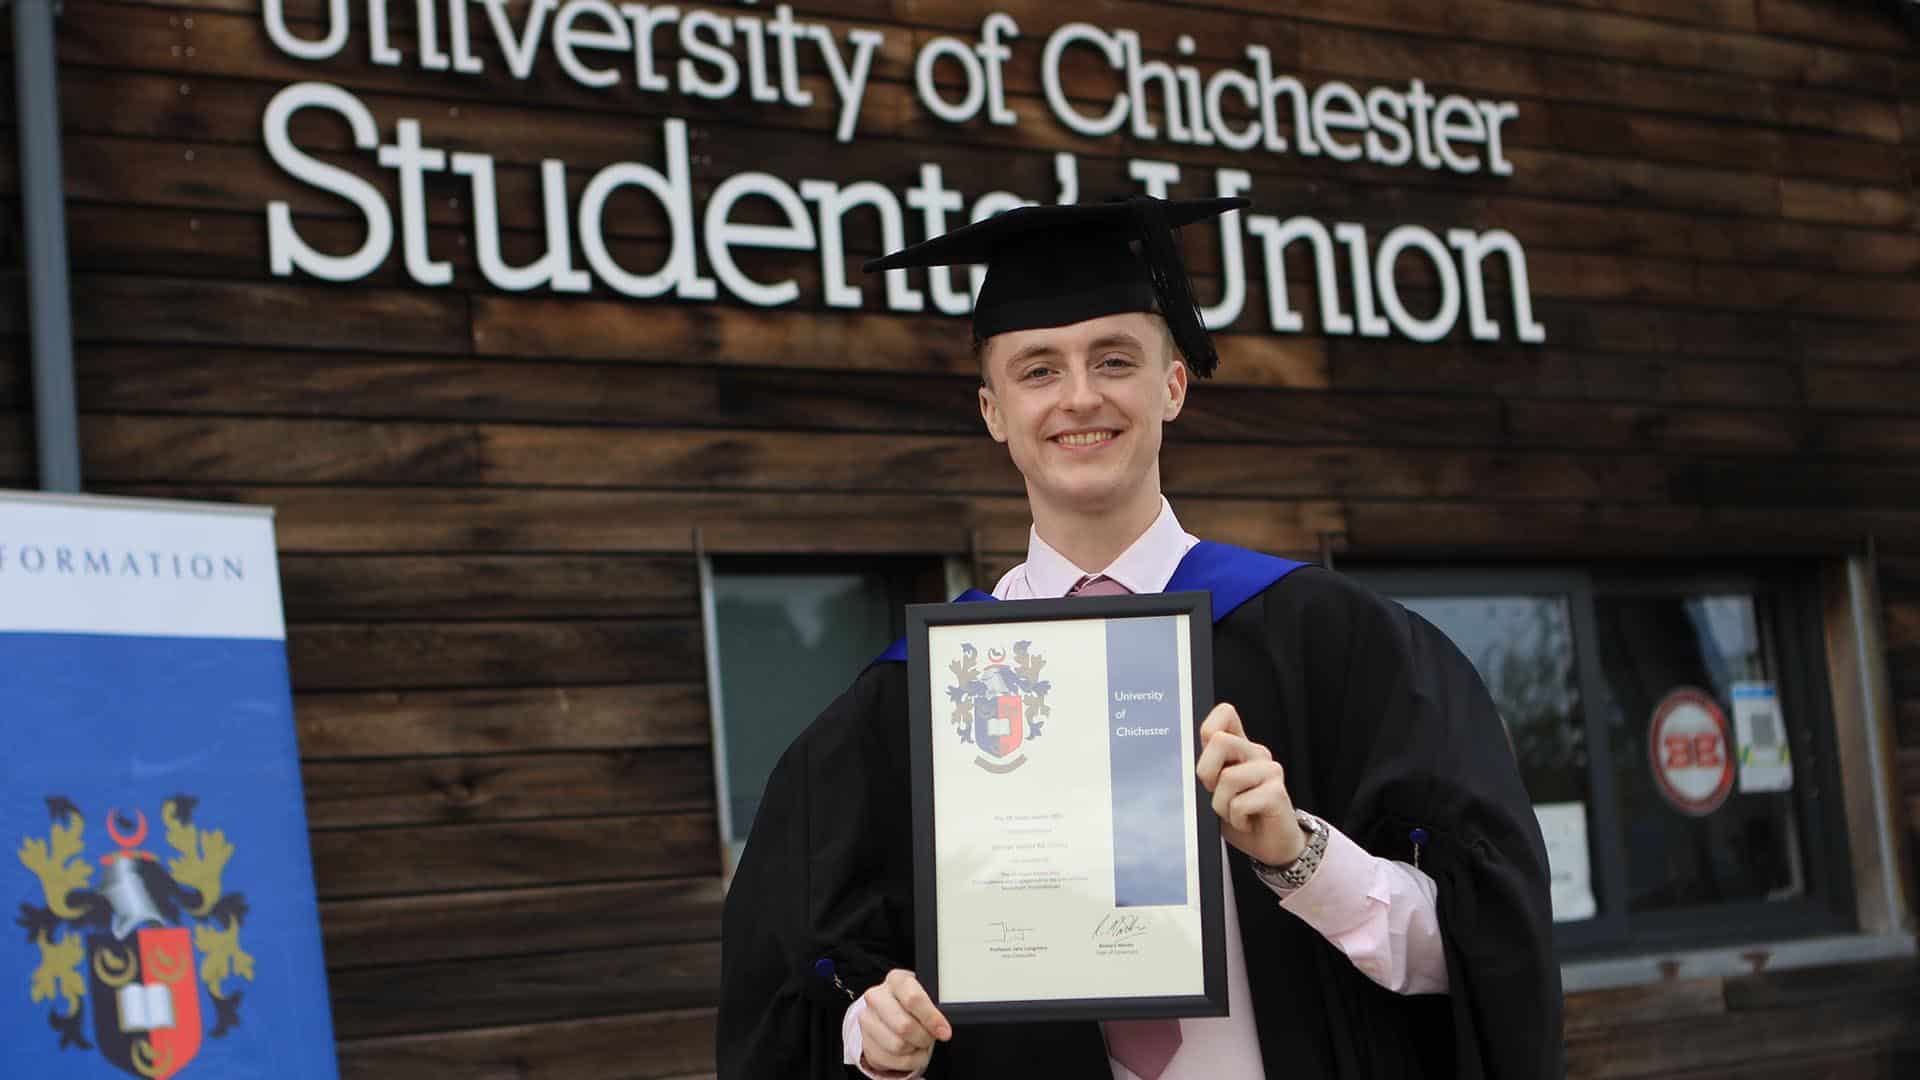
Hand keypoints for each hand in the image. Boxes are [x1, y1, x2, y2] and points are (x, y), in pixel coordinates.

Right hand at [857, 968, 951, 1075]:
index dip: (931, 1019)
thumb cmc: (912, 1005)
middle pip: (904, 1026)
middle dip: (923, 1037)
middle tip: (930, 1037)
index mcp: (895, 980)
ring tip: (919, 1043)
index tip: (944, 1032)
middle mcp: (876, 997)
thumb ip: (934, 1008)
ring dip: (916, 1050)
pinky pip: (892, 1061)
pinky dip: (907, 1062)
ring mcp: (867, 1021)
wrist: (889, 1014)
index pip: (913, 999)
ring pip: (898, 1046)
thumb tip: (942, 1028)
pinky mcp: (866, 1043)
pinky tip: (911, 1053)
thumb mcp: (925, 996)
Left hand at [1196, 703, 1304, 865]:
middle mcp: (1257, 754)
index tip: (1210, 762)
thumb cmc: (1244, 816)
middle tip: (1219, 793)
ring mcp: (1269, 771)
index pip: (1225, 714)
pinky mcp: (1277, 793)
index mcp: (1241, 748)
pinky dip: (1237, 819)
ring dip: (1222, 806)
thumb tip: (1187, 758)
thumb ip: (1209, 769)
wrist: (1273, 846)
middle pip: (1219, 740)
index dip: (1209, 730)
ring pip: (1227, 778)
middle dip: (1207, 773)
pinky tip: (1247, 822)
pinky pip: (1240, 803)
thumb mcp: (1217, 790)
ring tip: (1235, 813)